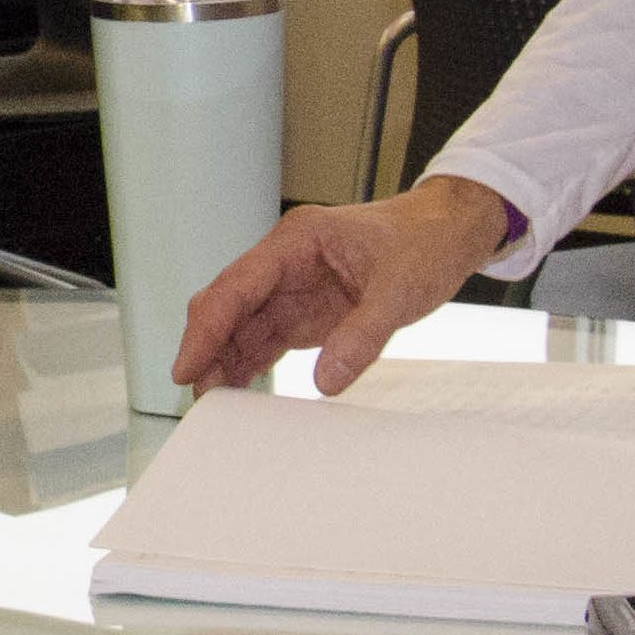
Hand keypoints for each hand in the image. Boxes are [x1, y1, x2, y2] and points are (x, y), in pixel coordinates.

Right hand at [170, 177, 510, 396]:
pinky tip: (239, 389)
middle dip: (207, 348)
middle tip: (200, 394)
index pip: (236, 286)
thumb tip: (325, 382)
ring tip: (215, 401)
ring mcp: (292, 287)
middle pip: (227, 306)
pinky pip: (266, 338)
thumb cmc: (424, 243)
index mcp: (297, 241)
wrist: (448, 234)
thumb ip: (362, 335)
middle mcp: (285, 262)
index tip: (187, 366)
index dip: (206, 327)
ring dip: (225, 360)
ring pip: (241, 326)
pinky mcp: (305, 310)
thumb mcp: (400, 289)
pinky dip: (249, 363)